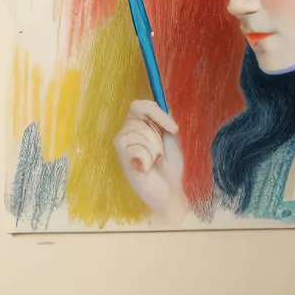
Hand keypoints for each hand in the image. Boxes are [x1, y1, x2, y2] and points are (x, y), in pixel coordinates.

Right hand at [113, 99, 188, 223]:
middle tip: (160, 153)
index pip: (140, 105)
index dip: (156, 112)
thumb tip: (164, 107)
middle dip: (157, 137)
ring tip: (153, 161)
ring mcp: (122, 143)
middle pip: (140, 118)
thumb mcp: (172, 140)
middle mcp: (128, 130)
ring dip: (153, 150)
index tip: (173, 128)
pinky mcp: (121, 156)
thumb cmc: (170, 166)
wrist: (170, 190)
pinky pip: (134, 148)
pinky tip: (146, 168)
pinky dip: (146, 159)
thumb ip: (165, 123)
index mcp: (141, 123)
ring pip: (138, 133)